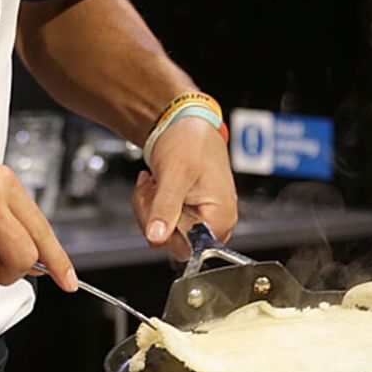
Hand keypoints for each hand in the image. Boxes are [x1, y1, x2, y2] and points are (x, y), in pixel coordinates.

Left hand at [131, 120, 237, 262]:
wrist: (184, 124)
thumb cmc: (189, 141)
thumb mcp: (174, 173)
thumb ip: (165, 208)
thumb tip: (157, 237)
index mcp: (221, 217)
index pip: (188, 248)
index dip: (165, 229)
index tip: (157, 203)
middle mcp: (216, 223)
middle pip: (173, 243)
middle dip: (153, 214)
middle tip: (153, 188)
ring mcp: (202, 218)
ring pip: (164, 233)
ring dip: (150, 207)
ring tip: (155, 183)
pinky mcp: (189, 213)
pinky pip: (163, 222)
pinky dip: (152, 204)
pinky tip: (156, 186)